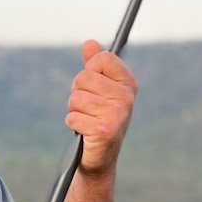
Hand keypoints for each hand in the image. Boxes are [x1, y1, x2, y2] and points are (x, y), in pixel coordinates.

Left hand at [68, 39, 136, 174]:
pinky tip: (84, 132)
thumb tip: (90, 43)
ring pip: (76, 98)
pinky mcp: (105, 131)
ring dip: (75, 110)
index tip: (94, 87)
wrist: (100, 158)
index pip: (102, 58)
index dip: (90, 70)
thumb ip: (95, 66)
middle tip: (88, 109)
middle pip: (84, 77)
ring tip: (86, 120)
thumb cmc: (98, 119)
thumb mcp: (98, 90)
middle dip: (78, 93)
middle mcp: (126, 98)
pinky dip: (74, 124)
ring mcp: (118, 114)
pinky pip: (73, 117)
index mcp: (128, 84)